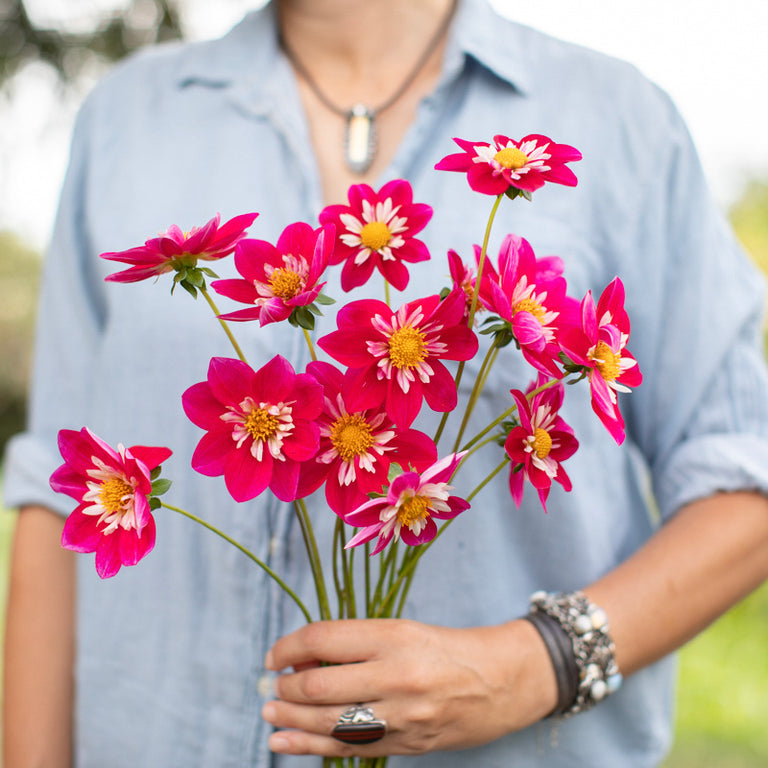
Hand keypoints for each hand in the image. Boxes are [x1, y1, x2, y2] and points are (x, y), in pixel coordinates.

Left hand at [262, 618, 556, 757]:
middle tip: (273, 685)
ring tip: (269, 713)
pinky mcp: (405, 744)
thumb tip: (301, 658)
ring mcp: (401, 715)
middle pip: (320, 684)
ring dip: (289, 719)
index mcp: (394, 635)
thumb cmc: (444, 648)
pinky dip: (309, 746)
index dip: (289, 647)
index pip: (324, 638)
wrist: (499, 682)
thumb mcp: (401, 629)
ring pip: (328, 722)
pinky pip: (347, 748)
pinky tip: (282, 743)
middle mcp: (396, 675)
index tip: (275, 655)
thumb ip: (355, 643)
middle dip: (286, 687)